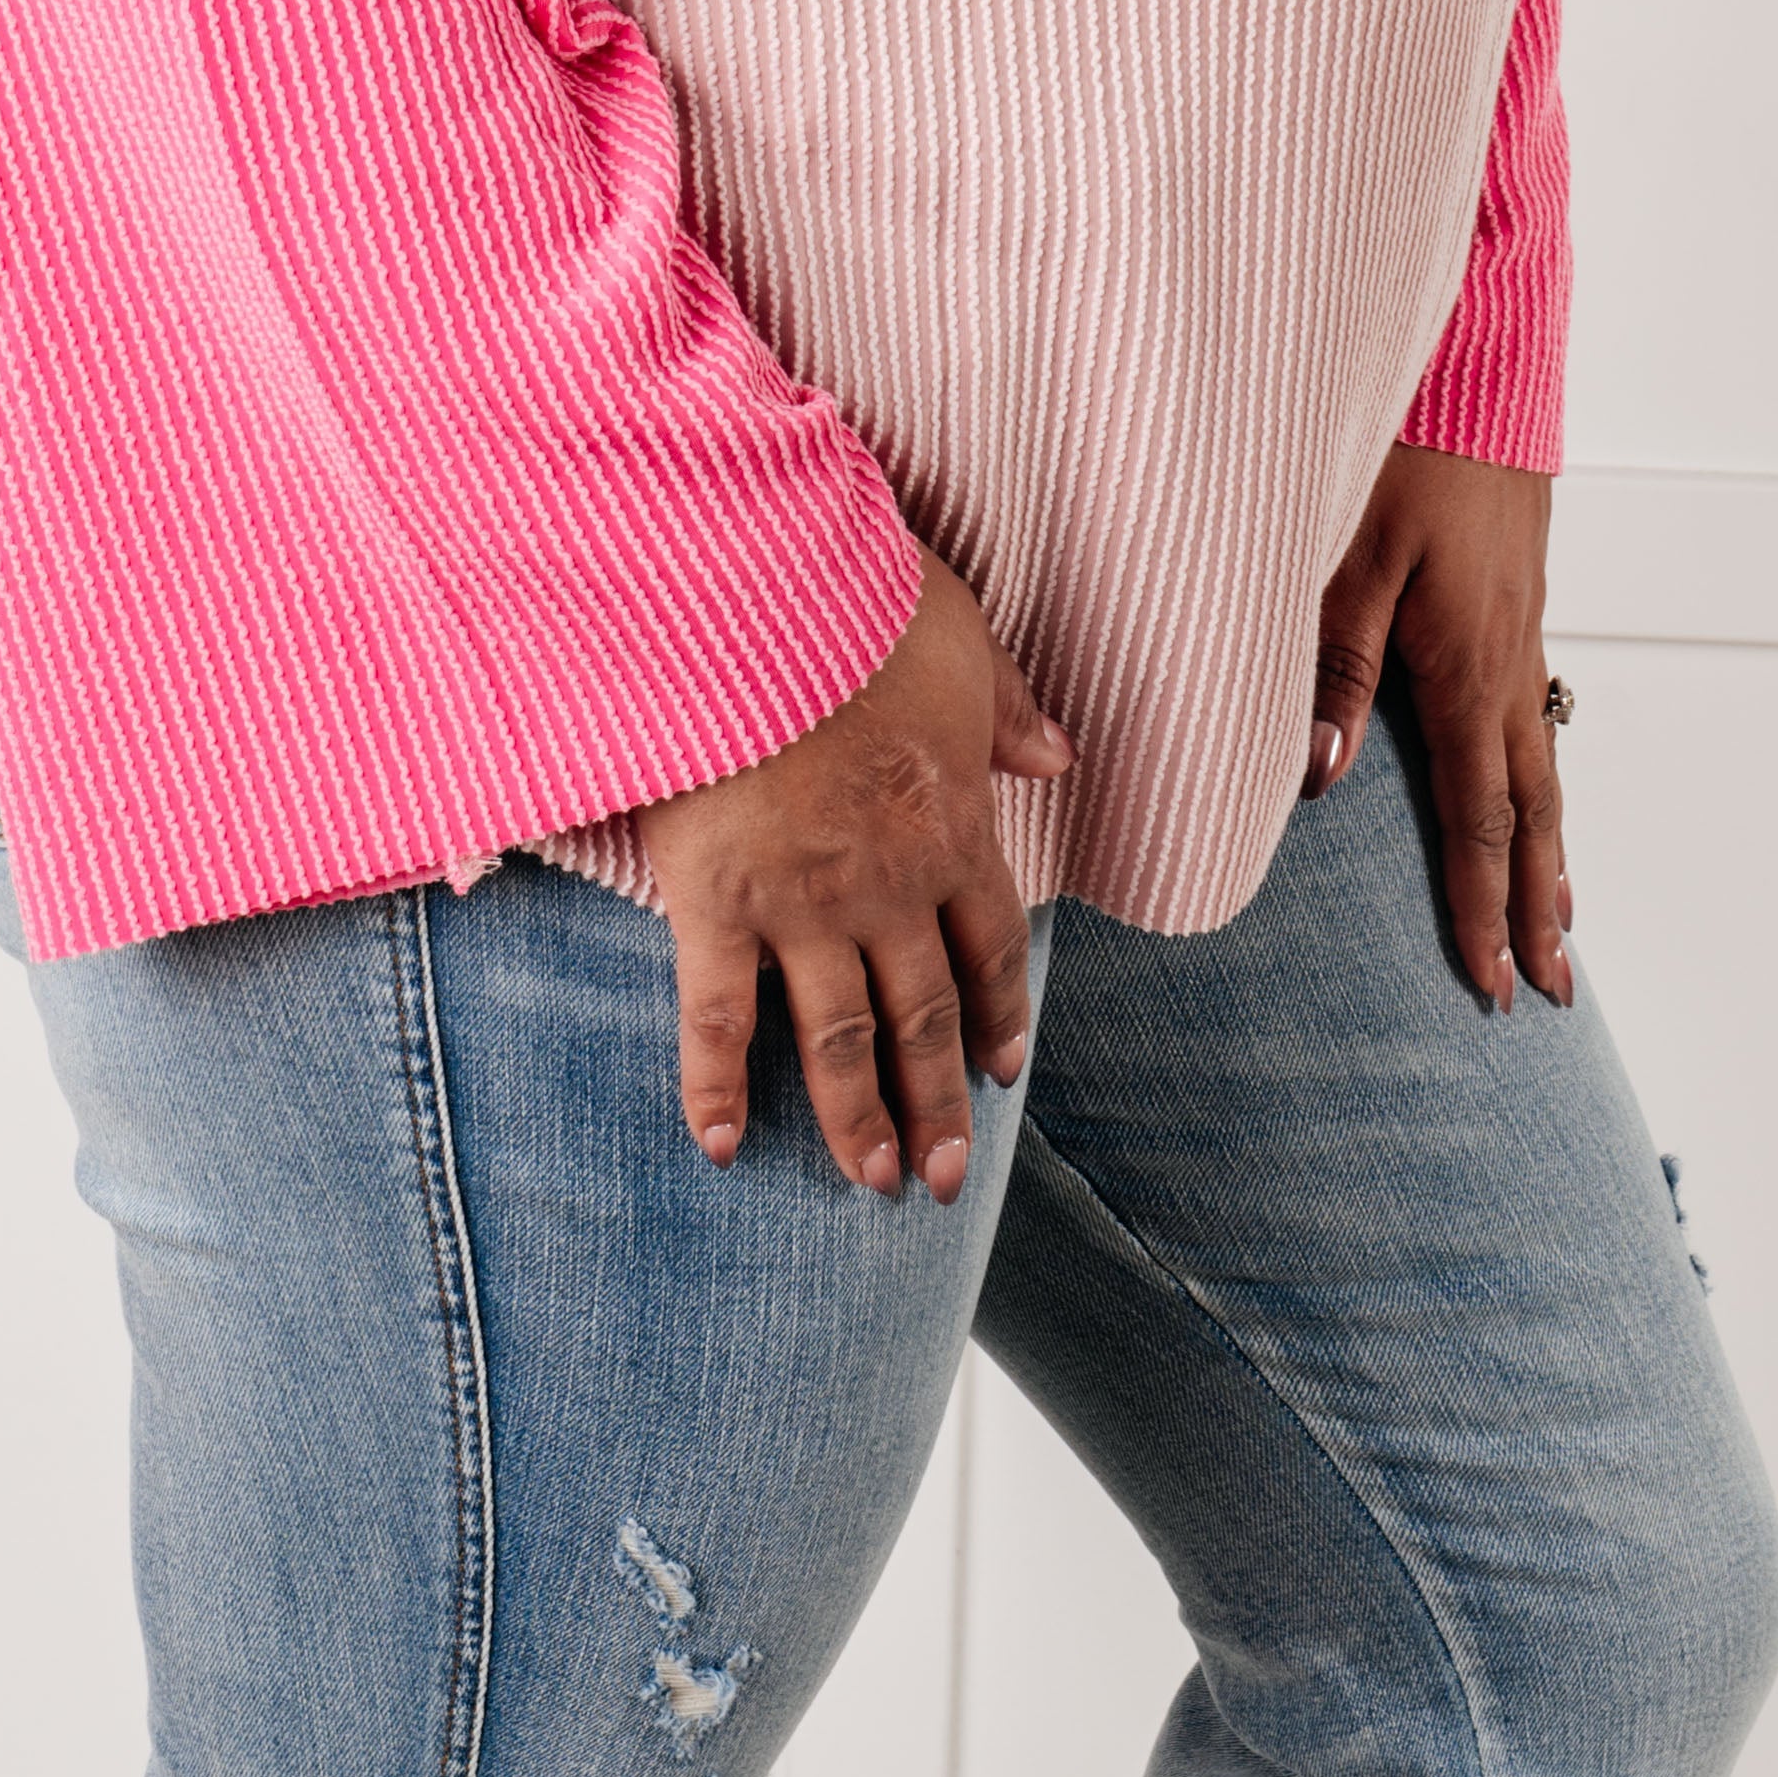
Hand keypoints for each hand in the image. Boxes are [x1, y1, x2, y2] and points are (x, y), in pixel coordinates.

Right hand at [638, 552, 1072, 1202]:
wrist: (750, 591)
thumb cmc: (855, 596)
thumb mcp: (961, 637)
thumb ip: (1008, 707)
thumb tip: (1062, 755)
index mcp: (953, 824)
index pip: (992, 946)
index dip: (1000, 1014)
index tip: (1003, 1070)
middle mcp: (888, 885)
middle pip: (925, 1015)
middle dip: (938, 1103)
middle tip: (947, 1178)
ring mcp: (801, 904)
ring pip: (840, 1038)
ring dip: (858, 1120)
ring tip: (874, 1185)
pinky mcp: (717, 902)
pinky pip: (716, 1020)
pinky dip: (715, 1090)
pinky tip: (722, 1148)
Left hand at [1306, 444, 1570, 1014]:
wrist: (1481, 355)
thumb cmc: (1408, 443)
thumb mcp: (1349, 551)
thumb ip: (1333, 663)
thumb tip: (1324, 774)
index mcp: (1468, 665)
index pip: (1480, 818)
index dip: (1483, 907)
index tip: (1494, 984)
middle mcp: (1508, 658)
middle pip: (1531, 809)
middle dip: (1538, 905)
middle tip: (1555, 989)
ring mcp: (1522, 625)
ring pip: (1541, 762)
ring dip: (1550, 846)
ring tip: (1560, 913)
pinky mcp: (1518, 592)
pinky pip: (1534, 710)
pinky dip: (1539, 773)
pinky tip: (1530, 781)